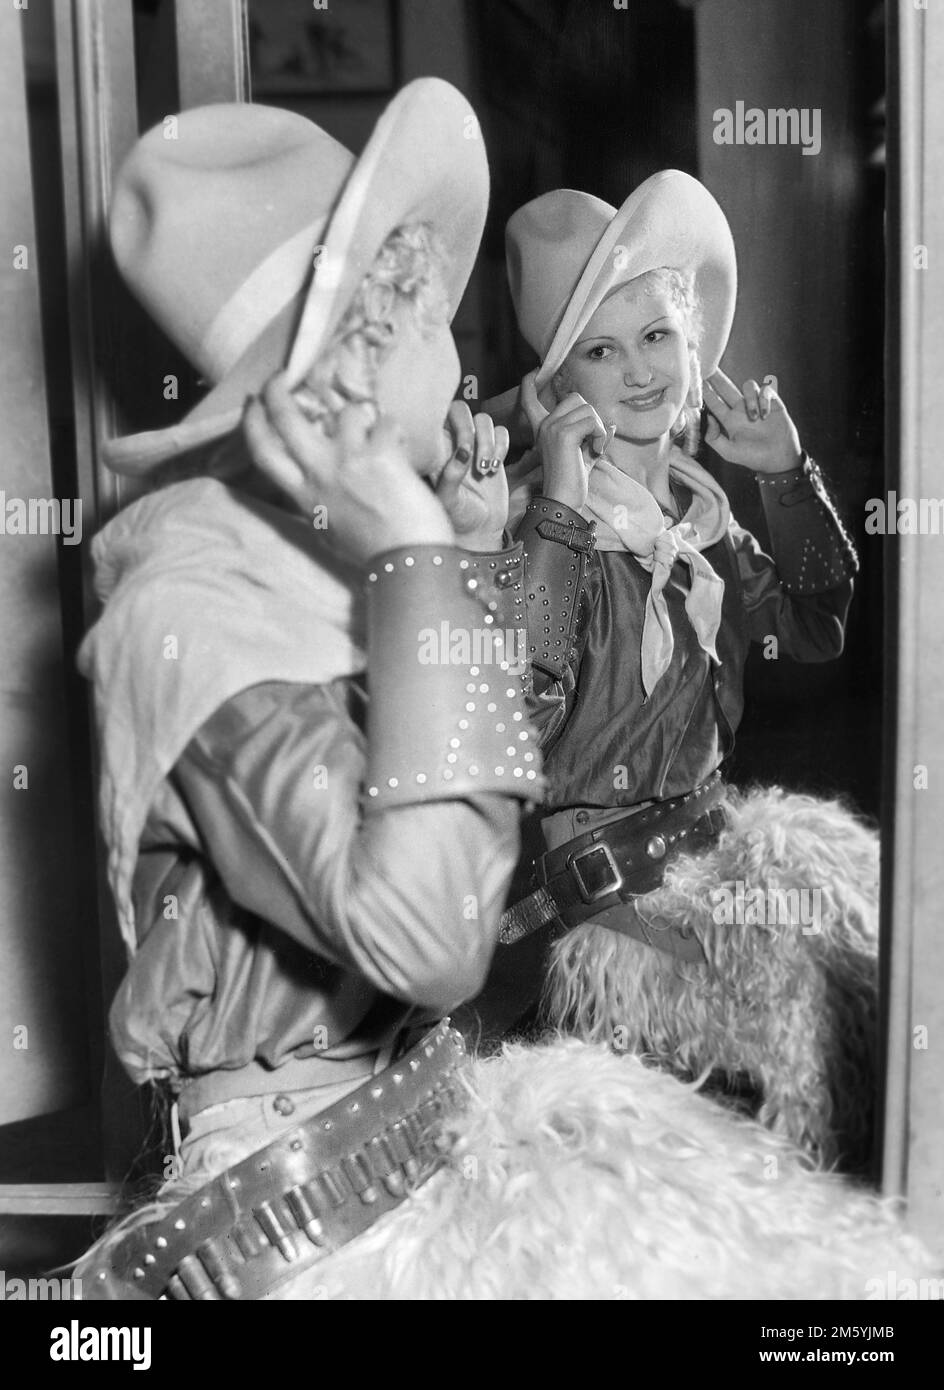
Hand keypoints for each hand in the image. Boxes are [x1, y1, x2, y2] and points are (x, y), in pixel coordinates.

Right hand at [243, 371, 453, 566]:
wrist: (408, 564)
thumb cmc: (372, 553)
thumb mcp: (330, 531)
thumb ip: (319, 501)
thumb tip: (314, 481)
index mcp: (304, 496)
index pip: (264, 453)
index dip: (253, 423)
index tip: (252, 403)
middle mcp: (320, 473)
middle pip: (286, 419)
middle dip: (277, 391)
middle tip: (279, 377)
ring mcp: (349, 460)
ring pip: (349, 412)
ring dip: (366, 419)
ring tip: (380, 440)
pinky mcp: (380, 453)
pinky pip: (386, 423)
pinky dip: (396, 432)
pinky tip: (402, 451)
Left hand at [432, 402, 509, 550]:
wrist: (479, 528)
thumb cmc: (457, 517)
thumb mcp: (448, 502)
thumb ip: (450, 477)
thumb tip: (462, 453)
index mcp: (434, 448)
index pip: (436, 415)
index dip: (452, 425)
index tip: (463, 451)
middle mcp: (451, 441)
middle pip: (461, 410)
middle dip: (472, 432)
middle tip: (477, 463)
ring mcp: (474, 443)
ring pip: (483, 420)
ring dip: (488, 443)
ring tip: (486, 470)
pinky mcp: (493, 449)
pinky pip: (501, 431)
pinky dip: (502, 446)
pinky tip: (495, 468)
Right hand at [520, 370, 610, 510]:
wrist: (563, 501)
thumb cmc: (573, 482)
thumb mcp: (585, 456)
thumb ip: (594, 438)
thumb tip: (612, 425)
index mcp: (544, 429)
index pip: (530, 401)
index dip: (529, 385)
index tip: (532, 373)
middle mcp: (544, 425)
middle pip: (577, 399)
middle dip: (592, 418)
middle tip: (592, 442)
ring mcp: (552, 428)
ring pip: (588, 409)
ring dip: (598, 429)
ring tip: (593, 449)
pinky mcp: (563, 435)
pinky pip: (593, 421)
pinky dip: (600, 435)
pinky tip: (595, 451)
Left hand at [703, 369, 802, 474]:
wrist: (778, 459)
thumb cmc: (753, 457)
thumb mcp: (729, 452)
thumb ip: (714, 437)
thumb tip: (708, 417)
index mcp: (729, 420)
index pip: (714, 402)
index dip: (705, 391)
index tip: (697, 379)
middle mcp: (741, 409)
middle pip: (726, 387)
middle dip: (718, 377)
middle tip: (710, 365)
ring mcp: (756, 404)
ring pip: (748, 386)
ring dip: (750, 399)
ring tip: (755, 418)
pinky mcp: (772, 402)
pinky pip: (765, 390)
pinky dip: (764, 401)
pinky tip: (766, 415)